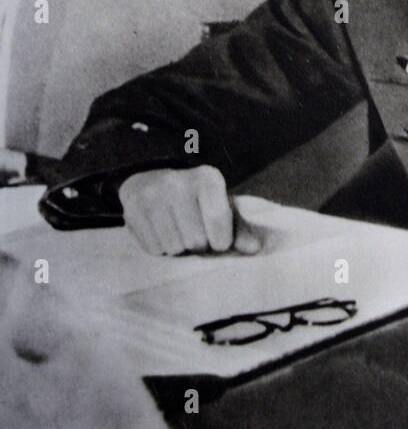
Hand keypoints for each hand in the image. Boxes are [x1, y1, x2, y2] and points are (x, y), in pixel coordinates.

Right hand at [118, 164, 260, 255]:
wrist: (152, 182)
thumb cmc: (196, 201)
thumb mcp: (221, 207)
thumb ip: (239, 229)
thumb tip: (254, 248)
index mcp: (207, 178)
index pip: (219, 223)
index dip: (221, 241)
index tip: (219, 239)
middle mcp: (178, 182)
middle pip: (195, 241)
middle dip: (198, 246)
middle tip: (195, 235)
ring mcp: (152, 195)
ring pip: (173, 248)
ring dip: (179, 249)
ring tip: (178, 232)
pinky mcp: (132, 210)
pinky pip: (153, 249)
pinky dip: (160, 248)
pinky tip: (161, 232)